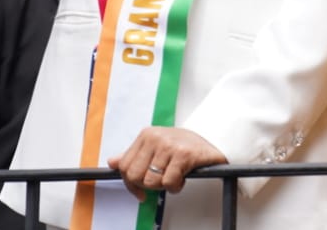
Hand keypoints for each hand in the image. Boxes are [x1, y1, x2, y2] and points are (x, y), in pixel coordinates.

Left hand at [107, 126, 224, 197]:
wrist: (214, 139)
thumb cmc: (184, 145)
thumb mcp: (157, 147)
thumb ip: (134, 155)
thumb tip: (112, 163)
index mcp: (146, 135)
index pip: (124, 167)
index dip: (131, 184)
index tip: (140, 191)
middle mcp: (155, 137)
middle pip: (135, 175)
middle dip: (147, 185)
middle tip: (161, 180)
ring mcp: (169, 145)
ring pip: (151, 181)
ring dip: (164, 186)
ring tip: (174, 177)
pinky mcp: (183, 155)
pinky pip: (169, 183)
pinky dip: (176, 187)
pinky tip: (182, 178)